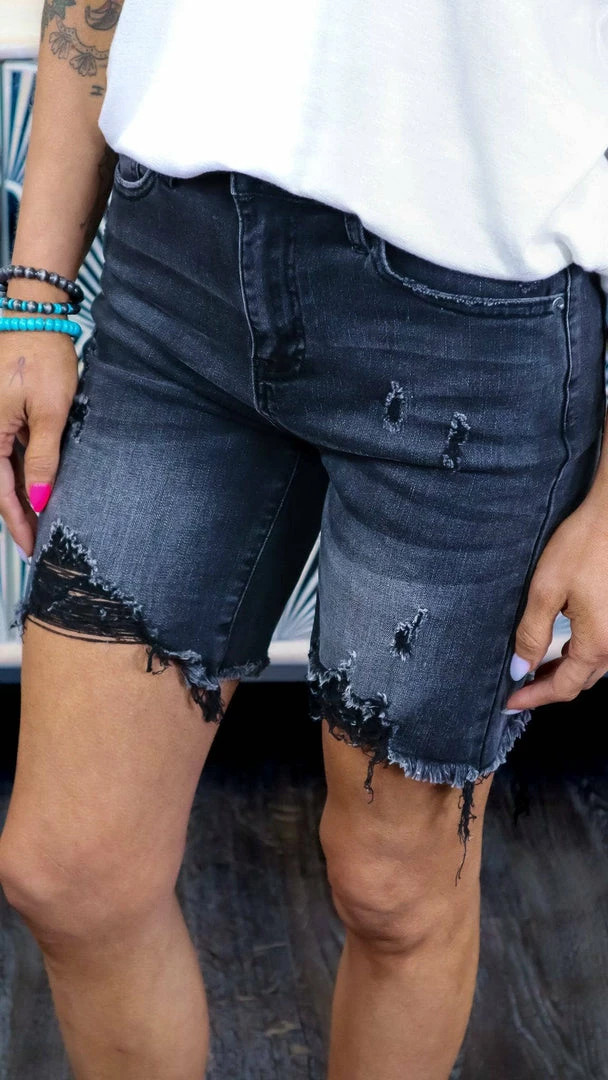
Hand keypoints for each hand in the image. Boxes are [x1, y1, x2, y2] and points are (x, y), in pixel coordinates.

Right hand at [0, 330, 78, 556]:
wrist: (35, 315)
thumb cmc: (43, 356)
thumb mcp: (50, 412)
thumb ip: (43, 458)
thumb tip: (39, 497)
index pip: (0, 492)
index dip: (16, 523)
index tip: (30, 547)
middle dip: (17, 514)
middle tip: (34, 542)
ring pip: (3, 469)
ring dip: (20, 495)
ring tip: (39, 521)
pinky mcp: (3, 411)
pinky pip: (8, 450)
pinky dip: (22, 471)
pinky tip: (38, 486)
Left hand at [505, 494, 607, 710]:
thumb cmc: (583, 546)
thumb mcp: (546, 590)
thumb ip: (532, 634)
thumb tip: (520, 669)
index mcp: (598, 644)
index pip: (563, 687)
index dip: (534, 698)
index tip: (510, 703)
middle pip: (581, 681)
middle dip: (549, 687)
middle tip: (518, 688)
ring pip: (593, 666)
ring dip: (565, 671)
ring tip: (536, 668)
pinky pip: (602, 648)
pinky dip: (580, 654)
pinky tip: (563, 645)